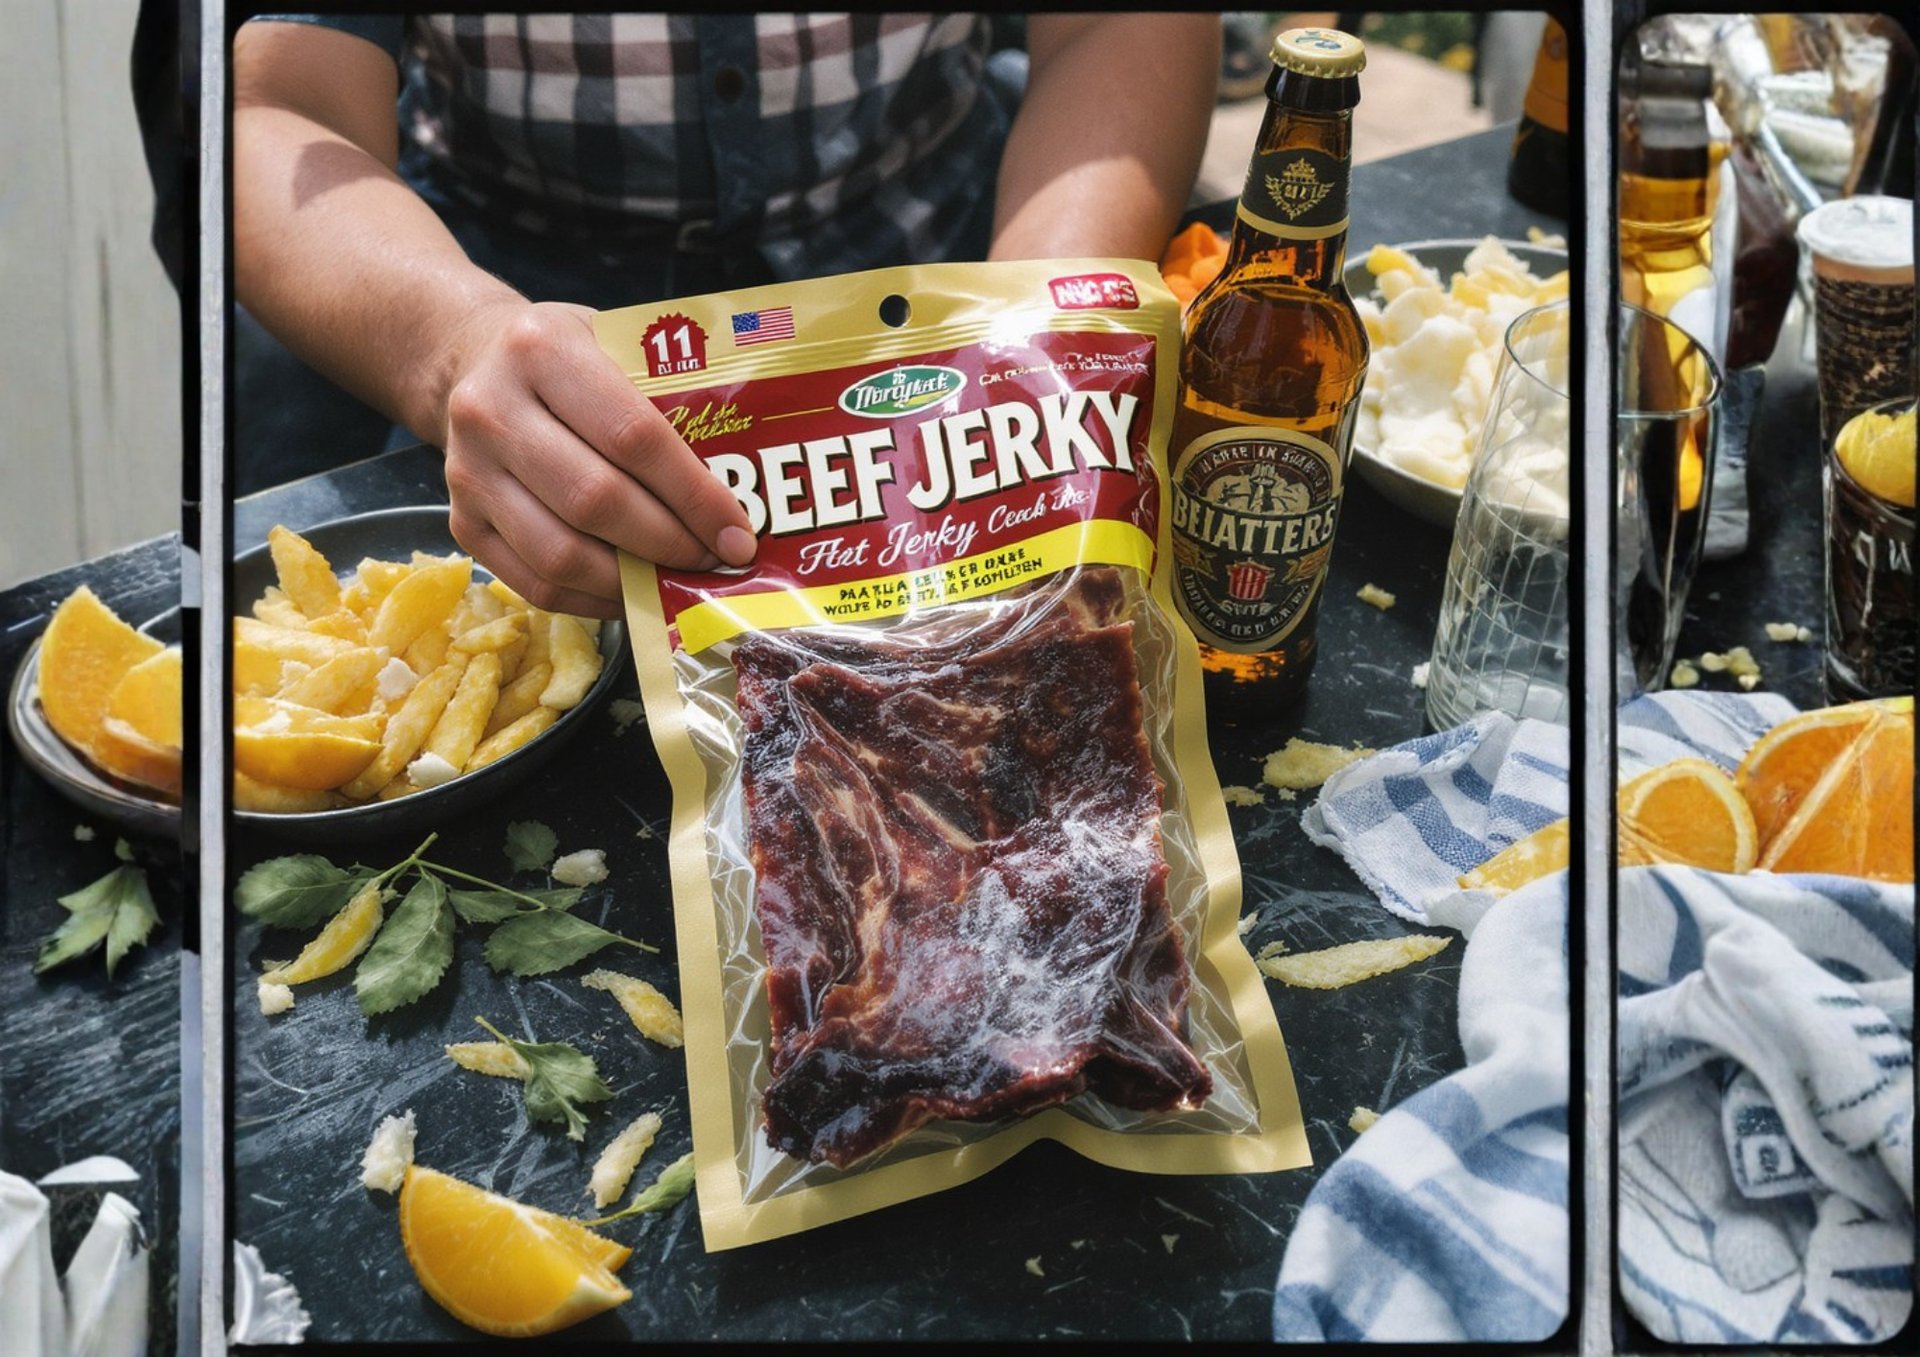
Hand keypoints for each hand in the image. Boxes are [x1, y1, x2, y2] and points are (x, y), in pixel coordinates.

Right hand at [437, 299, 756, 617]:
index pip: (633, 436)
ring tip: (678, 581)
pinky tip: (633, 594)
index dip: (693, 495)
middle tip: (714, 562)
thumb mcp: (615, 341)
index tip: (737, 533)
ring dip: (632, 580)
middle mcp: (491, 410)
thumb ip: (668, 396)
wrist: (472, 360)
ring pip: (561, 553)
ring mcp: (468, 472)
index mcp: (541, 350)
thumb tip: (744, 490)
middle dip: (669, 543)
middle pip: (595, 500)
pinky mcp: (462, 524)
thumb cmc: (569, 357)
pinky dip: (593, 599)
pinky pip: (534, 583)